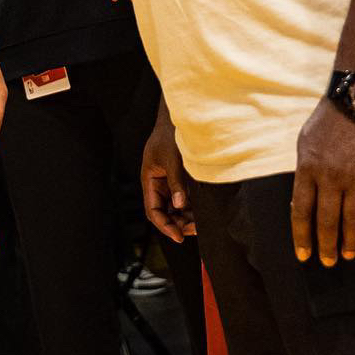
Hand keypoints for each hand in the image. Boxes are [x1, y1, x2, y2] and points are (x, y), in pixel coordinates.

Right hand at [140, 104, 193, 242]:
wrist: (179, 119)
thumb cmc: (169, 135)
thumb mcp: (172, 159)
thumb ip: (176, 182)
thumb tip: (180, 205)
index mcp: (149, 181)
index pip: (153, 211)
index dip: (165, 226)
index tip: (179, 236)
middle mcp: (159, 186)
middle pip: (165, 214)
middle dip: (178, 225)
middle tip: (195, 230)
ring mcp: (171, 184)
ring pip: (177, 209)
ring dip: (187, 218)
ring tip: (202, 224)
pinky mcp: (182, 181)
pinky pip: (186, 200)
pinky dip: (194, 208)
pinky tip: (204, 213)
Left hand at [290, 101, 354, 265]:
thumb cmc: (328, 121)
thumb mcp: (305, 144)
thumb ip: (304, 174)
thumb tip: (301, 204)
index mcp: (308, 169)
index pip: (302, 211)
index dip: (302, 236)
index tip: (303, 255)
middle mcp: (331, 177)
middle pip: (327, 221)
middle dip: (325, 245)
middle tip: (327, 262)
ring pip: (352, 219)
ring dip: (348, 242)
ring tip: (346, 256)